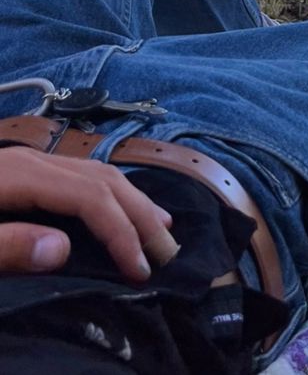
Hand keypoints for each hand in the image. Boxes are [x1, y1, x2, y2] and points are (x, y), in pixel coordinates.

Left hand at [0, 146, 175, 279]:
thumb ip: (6, 246)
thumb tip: (61, 250)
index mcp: (21, 174)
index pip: (90, 196)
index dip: (122, 231)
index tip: (141, 270)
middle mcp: (34, 160)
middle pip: (103, 179)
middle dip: (140, 215)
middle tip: (167, 252)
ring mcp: (31, 163)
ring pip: (97, 173)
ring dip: (132, 202)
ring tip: (160, 229)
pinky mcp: (26, 172)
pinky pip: (82, 177)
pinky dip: (111, 195)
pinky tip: (120, 210)